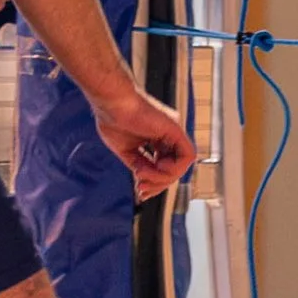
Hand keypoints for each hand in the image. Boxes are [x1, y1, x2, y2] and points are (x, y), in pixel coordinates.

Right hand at [93, 82, 194, 200]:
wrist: (110, 104)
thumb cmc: (113, 120)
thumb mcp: (127, 150)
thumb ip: (139, 164)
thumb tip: (145, 180)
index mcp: (157, 138)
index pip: (165, 166)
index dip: (155, 183)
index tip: (141, 193)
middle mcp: (169, 135)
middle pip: (174, 168)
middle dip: (158, 184)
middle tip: (141, 189)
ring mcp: (173, 132)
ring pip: (182, 165)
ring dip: (163, 178)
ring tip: (142, 177)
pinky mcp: (175, 129)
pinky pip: (187, 156)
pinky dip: (174, 168)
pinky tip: (157, 167)